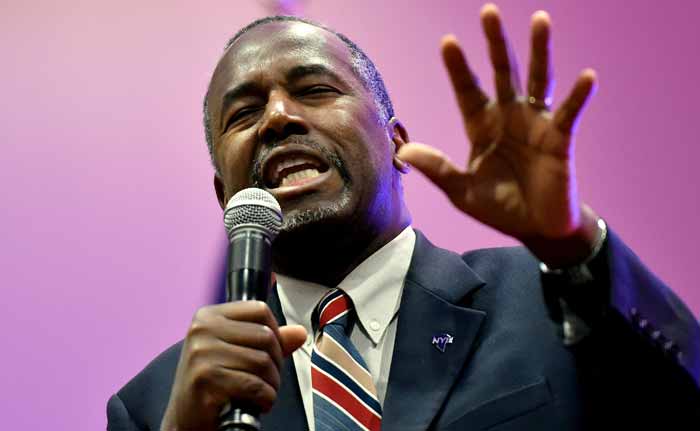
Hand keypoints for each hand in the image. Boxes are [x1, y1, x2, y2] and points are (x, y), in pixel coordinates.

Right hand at [160, 301, 306, 430]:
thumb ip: (268, 341)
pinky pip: (255, 385)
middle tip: (267, 380)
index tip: (271, 352)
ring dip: (272, 384)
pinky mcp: (206, 379)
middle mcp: (202, 330)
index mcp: (208, 316)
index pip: (260, 310)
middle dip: (276, 363)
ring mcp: (202, 353)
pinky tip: (256, 404)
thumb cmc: (211, 385)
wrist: (185, 420)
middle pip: (265, 336)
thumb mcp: (236, 353)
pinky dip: (265, 399)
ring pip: (263, 362)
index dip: (275, 332)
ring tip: (261, 393)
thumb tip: (299, 332)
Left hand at [398, 4, 599, 265]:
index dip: (459, 68)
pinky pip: (568, 113)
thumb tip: (404, 151)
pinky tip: (586, 76)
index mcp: (481, 127)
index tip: (449, 41)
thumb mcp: (462, 192)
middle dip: (495, 43)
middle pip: (502, 73)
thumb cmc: (499, 208)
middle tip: (488, 11)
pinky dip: (578, 95)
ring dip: (539, 51)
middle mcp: (508, 117)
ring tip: (540, 20)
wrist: (536, 229)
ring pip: (538, 80)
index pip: (468, 91)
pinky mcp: (560, 138)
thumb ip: (438, 169)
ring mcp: (536, 124)